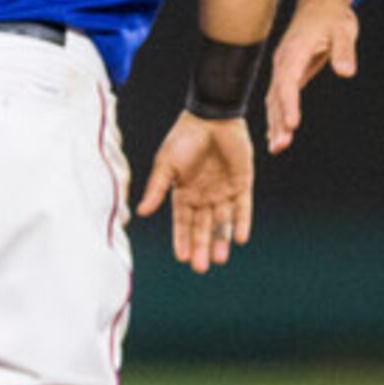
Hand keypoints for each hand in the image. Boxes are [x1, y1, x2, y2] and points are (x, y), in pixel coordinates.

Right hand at [134, 110, 253, 273]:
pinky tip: (239, 238)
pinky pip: (242, 208)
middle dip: (201, 247)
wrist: (212, 117)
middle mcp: (203, 196)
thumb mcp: (166, 164)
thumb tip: (141, 212)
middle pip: (202, 227)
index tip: (182, 258)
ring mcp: (223, 191)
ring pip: (222, 222)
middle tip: (200, 267)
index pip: (182, 223)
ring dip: (220, 240)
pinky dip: (241, 222)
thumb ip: (157, 189)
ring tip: (219, 259)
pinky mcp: (242, 183)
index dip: (182, 240)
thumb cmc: (184, 138)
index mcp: (183, 193)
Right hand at [265, 0, 359, 154]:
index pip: (287, 82)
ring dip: (275, 123)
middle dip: (277, 122)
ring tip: (277, 147)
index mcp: (294, 51)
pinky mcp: (287, 71)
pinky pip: (278, 97)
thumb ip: (344, 52)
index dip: (289, 105)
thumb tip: (346, 72)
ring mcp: (283, 67)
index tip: (291, 125)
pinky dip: (276, 115)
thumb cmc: (332, 16)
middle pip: (276, 96)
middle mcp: (283, 61)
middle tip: (280, 146)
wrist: (321, 2)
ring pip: (274, 99)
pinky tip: (277, 133)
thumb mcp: (343, 31)